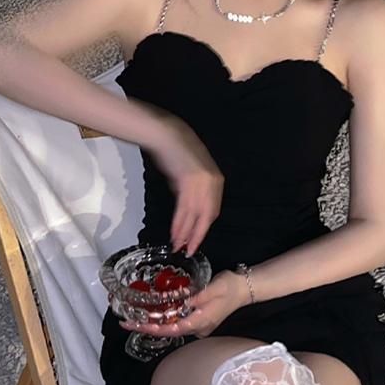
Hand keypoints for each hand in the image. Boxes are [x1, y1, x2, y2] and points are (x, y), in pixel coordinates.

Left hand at [120, 270, 248, 338]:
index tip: (141, 325)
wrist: (245, 288)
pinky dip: (163, 319)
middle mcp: (198, 327)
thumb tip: (178, 301)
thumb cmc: (230, 286)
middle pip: (168, 331)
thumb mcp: (212, 288)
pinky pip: (177, 322)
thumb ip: (195, 296)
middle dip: (146, 327)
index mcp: (201, 321)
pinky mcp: (198, 320)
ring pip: (171, 327)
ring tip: (132, 319)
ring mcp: (198, 325)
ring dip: (152, 324)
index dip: (156, 328)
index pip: (174, 328)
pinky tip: (152, 314)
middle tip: (125, 322)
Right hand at [146, 111, 223, 254]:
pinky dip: (178, 224)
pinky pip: (183, 210)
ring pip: (193, 216)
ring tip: (179, 246)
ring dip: (185, 233)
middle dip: (196, 235)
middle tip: (190, 250)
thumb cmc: (178, 151)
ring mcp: (200, 184)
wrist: (168, 135)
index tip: (197, 239)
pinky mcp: (186, 184)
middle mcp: (212, 184)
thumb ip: (194, 190)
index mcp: (216, 181)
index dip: (204, 227)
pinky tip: (175, 234)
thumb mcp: (192, 172)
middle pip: (206, 217)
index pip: (213, 211)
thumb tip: (187, 207)